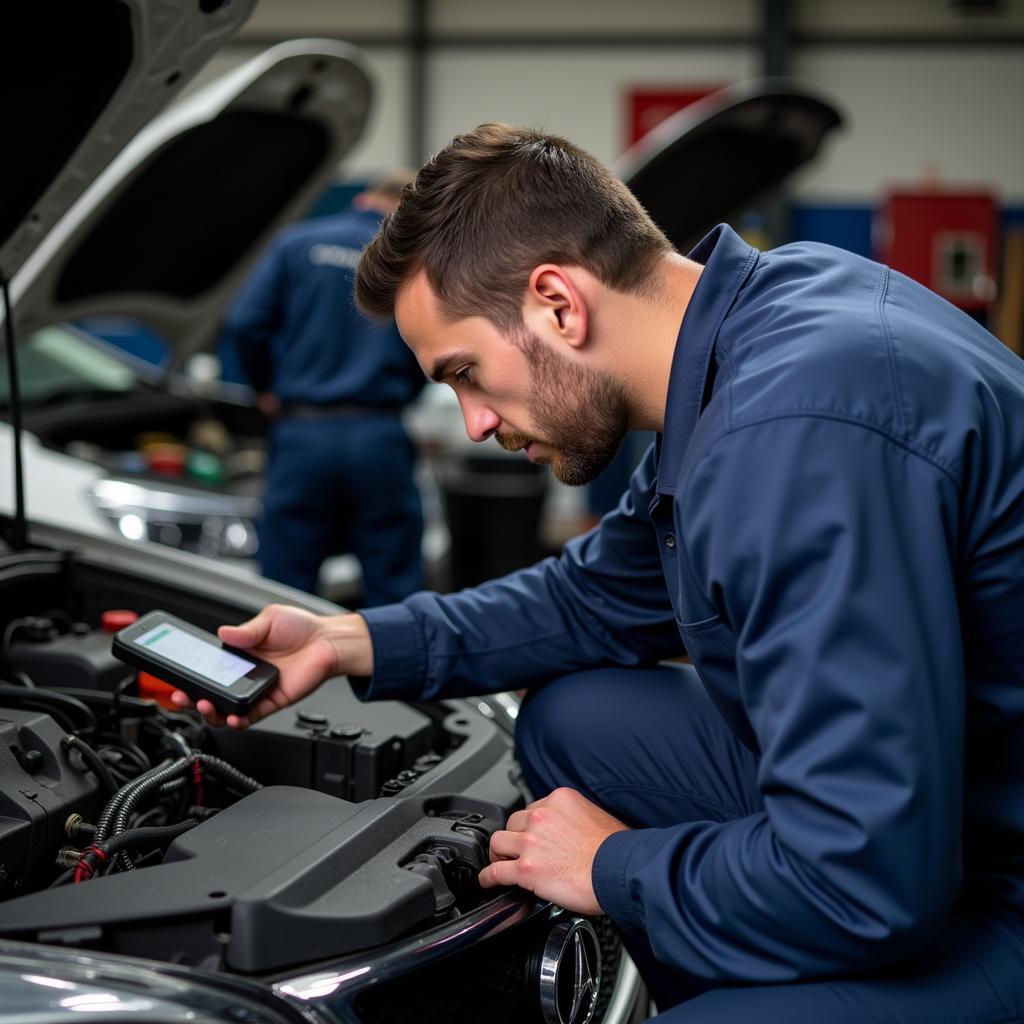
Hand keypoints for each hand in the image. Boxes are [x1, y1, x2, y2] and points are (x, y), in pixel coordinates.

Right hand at [170, 604, 371, 728]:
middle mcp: (244, 675)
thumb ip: (246, 630)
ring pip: (227, 710)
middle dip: (191, 698)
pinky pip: (252, 716)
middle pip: (211, 694)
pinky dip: (239, 720)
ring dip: (211, 712)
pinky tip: (232, 716)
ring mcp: (257, 690)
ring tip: (204, 706)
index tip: (176, 677)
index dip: (190, 675)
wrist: (329, 640)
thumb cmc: (302, 628)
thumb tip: (224, 633)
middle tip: (182, 696)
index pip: (208, 669)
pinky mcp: (272, 701)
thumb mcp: (269, 619)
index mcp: (239, 655)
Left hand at [479, 788, 626, 913]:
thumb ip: (574, 819)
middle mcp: (541, 817)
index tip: (531, 835)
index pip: (532, 809)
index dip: (530, 826)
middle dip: (515, 837)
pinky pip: (496, 872)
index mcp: (559, 800)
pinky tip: (488, 881)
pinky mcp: (525, 868)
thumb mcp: (596, 817)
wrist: (618, 871)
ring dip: (499, 855)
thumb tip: (571, 832)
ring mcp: (531, 842)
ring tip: (500, 863)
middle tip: (517, 851)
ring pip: (498, 843)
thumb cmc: (616, 850)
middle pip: (513, 823)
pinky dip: (488, 877)